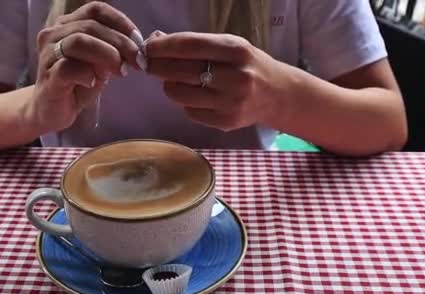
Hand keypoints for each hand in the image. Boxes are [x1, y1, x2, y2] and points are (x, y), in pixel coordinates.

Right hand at [27, 2, 145, 132]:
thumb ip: (113, 51)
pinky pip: (67, 68)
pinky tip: (94, 83)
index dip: (120, 21)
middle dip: (121, 43)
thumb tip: (134, 47)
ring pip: (78, 41)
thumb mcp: (100, 64)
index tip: (138, 40)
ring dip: (107, 54)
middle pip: (91, 26)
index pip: (95, 10)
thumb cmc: (77, 84)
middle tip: (137, 61)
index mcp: (67, 25)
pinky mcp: (47, 77)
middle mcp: (53, 34)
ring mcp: (47, 55)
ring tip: (120, 72)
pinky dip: (86, 74)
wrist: (52, 112)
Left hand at [146, 32, 289, 131]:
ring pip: (181, 94)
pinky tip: (194, 96)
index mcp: (236, 50)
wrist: (277, 95)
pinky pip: (190, 112)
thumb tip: (156, 40)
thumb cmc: (247, 66)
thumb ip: (195, 45)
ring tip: (173, 81)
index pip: (190, 46)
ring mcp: (231, 102)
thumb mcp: (228, 47)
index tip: (147, 47)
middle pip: (182, 71)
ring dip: (169, 86)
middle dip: (158, 66)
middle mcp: (236, 77)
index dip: (163, 47)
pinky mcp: (226, 122)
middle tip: (148, 64)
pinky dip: (185, 103)